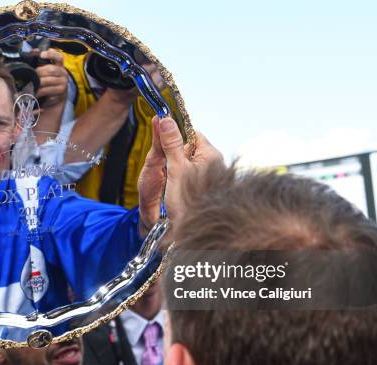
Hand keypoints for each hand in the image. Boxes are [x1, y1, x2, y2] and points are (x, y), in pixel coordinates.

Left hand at [35, 48, 67, 107]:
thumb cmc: (48, 82)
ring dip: (38, 82)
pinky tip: (34, 93)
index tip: (41, 54)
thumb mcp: (45, 71)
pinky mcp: (60, 94)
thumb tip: (33, 51)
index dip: (51, 55)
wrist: (55, 98)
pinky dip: (40, 92)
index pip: (59, 58)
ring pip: (49, 81)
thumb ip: (40, 61)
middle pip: (51, 69)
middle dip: (39, 72)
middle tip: (31, 75)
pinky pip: (48, 91)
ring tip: (30, 84)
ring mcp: (63, 84)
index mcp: (59, 66)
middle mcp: (63, 74)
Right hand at [137, 116, 222, 234]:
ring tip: (171, 183)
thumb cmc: (188, 203)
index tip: (162, 138)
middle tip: (165, 167)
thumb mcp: (176, 169)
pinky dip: (180, 180)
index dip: (175, 135)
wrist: (194, 232)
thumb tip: (166, 120)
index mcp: (210, 155)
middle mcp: (214, 164)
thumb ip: (171, 144)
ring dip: (175, 169)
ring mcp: (211, 177)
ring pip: (188, 163)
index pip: (192, 133)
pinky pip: (190, 177)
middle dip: (173, 155)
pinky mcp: (205, 188)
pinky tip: (175, 191)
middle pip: (189, 148)